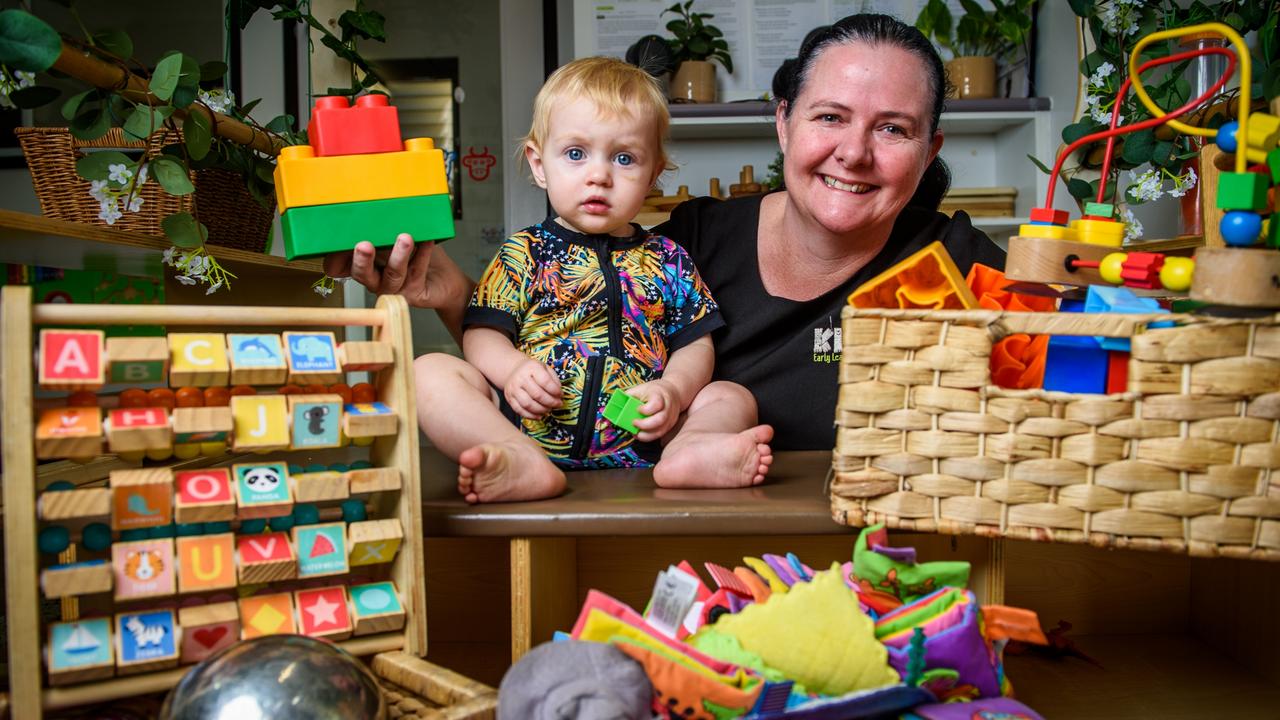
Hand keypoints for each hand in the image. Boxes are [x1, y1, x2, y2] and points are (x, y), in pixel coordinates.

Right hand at [323, 234, 460, 308]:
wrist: (444, 279)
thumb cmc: (417, 255)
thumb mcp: (395, 236)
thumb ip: (382, 229)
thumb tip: (374, 210)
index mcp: (364, 264)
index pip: (339, 266)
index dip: (335, 259)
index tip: (337, 243)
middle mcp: (374, 278)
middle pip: (362, 273)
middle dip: (362, 259)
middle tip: (364, 245)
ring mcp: (393, 288)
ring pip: (392, 274)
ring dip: (398, 255)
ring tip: (405, 239)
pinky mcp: (412, 294)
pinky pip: (416, 273)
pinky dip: (422, 255)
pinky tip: (427, 242)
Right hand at [504, 358, 562, 419]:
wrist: (514, 370)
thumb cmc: (533, 371)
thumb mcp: (545, 368)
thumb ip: (554, 380)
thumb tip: (559, 394)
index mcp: (532, 367)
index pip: (545, 381)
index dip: (555, 390)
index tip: (561, 395)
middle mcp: (520, 377)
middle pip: (537, 394)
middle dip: (551, 402)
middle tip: (558, 404)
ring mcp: (513, 388)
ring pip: (528, 404)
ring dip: (541, 410)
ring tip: (549, 410)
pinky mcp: (509, 398)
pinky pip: (519, 410)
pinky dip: (531, 416)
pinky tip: (539, 416)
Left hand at [628, 379, 681, 441]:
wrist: (674, 393)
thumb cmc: (655, 391)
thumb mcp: (642, 388)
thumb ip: (629, 396)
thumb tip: (616, 404)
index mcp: (660, 395)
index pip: (656, 404)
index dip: (646, 409)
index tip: (638, 409)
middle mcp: (667, 408)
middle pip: (660, 420)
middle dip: (644, 425)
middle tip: (634, 423)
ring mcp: (670, 418)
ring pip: (660, 431)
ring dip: (646, 435)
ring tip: (635, 433)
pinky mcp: (669, 426)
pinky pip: (659, 435)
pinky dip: (648, 437)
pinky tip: (640, 434)